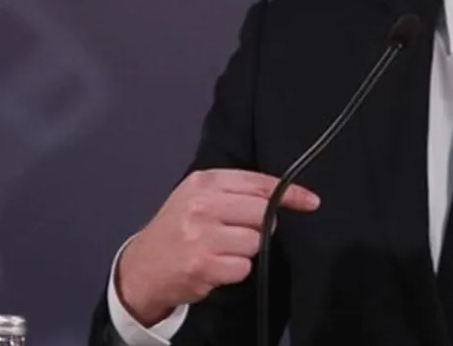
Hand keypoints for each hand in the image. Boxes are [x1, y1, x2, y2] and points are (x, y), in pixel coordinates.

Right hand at [115, 168, 320, 325]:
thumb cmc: (177, 229)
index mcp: (204, 182)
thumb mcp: (198, 197)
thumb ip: (236, 192)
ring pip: (256, 242)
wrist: (141, 268)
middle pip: (262, 213)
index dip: (289, 193)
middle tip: (237, 232)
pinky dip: (235, 270)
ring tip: (220, 250)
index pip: (258, 183)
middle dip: (259, 226)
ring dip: (245, 251)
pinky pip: (244, 267)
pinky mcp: (204, 265)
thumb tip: (283, 194)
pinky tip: (215, 266)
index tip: (311, 201)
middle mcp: (202, 205)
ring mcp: (202, 236)